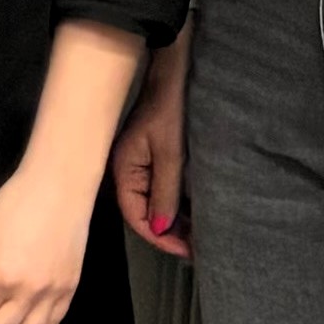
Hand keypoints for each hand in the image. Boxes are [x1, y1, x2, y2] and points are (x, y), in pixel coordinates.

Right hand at [114, 34, 193, 252]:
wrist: (173, 71)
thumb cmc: (170, 109)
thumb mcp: (171, 154)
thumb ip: (166, 192)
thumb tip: (161, 228)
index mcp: (124, 171)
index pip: (136, 217)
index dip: (160, 238)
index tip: (187, 251)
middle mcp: (127, 171)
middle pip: (143, 212)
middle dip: (168, 232)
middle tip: (197, 247)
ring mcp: (138, 163)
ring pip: (153, 202)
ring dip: (173, 219)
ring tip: (198, 234)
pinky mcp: (151, 156)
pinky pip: (159, 187)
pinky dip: (175, 202)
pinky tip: (193, 210)